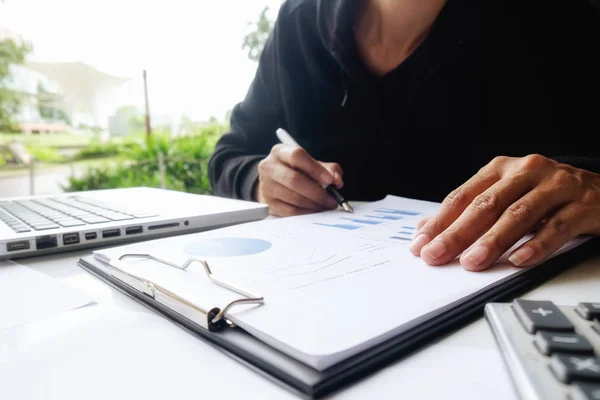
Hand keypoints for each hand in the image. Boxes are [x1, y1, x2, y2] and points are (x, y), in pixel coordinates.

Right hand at [255, 144, 343, 216]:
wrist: (274, 182)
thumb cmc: (297, 171)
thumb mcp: (312, 164)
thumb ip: (329, 169)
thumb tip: (337, 181)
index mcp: (280, 152)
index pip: (297, 156)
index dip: (315, 169)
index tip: (330, 180)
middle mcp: (269, 167)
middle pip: (294, 179)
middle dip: (317, 192)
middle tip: (332, 200)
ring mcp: (267, 186)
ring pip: (293, 197)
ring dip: (314, 204)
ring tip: (325, 205)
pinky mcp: (269, 203)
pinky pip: (290, 211)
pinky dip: (306, 212)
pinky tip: (315, 210)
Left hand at [410, 154, 599, 270]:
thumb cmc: (545, 196)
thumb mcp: (506, 197)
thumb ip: (469, 212)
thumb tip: (426, 229)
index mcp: (501, 169)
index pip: (463, 196)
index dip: (439, 222)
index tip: (420, 245)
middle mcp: (526, 171)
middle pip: (486, 204)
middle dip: (457, 233)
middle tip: (436, 255)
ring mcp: (556, 185)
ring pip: (519, 214)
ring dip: (493, 240)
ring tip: (473, 262)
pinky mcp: (584, 204)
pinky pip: (557, 227)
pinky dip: (536, 245)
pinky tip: (518, 261)